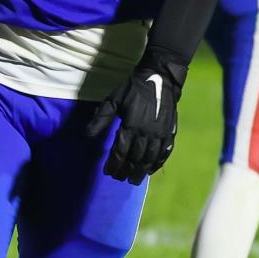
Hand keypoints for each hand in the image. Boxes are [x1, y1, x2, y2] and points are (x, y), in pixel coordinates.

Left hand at [85, 55, 186, 184]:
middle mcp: (147, 133)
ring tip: (133, 180)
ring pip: (150, 159)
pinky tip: (150, 170)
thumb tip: (87, 135)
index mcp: (131, 125)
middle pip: (135, 159)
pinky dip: (157, 164)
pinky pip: (165, 153)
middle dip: (125, 170)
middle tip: (118, 178)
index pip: (121, 152)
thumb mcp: (113, 100)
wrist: (159, 77)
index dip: (113, 164)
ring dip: (141, 172)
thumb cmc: (132, 88)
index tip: (107, 172)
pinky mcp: (170, 133)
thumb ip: (101, 118)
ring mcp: (161, 134)